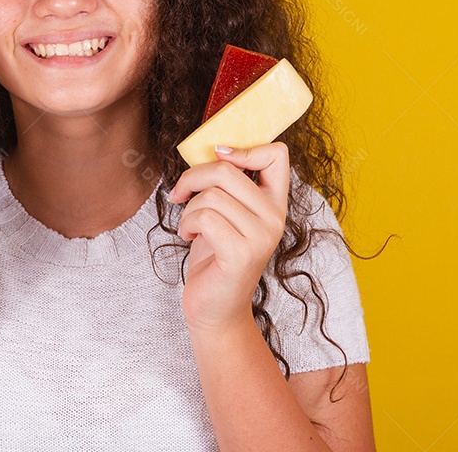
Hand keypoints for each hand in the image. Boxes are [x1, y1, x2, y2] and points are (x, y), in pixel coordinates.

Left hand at [169, 142, 289, 332]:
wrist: (216, 308)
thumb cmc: (216, 257)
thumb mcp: (226, 213)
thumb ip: (228, 184)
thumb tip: (215, 149)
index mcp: (275, 203)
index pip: (277, 154)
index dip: (243, 149)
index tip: (217, 159)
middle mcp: (275, 218)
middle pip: (226, 170)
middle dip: (192, 178)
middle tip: (180, 194)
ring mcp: (261, 236)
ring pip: (211, 195)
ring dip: (188, 208)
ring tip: (189, 226)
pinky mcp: (241, 253)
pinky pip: (204, 217)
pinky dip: (187, 224)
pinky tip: (188, 237)